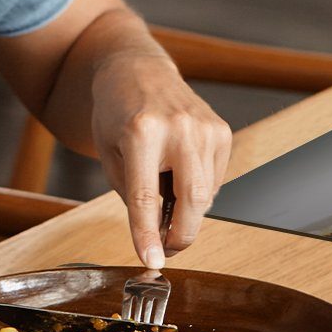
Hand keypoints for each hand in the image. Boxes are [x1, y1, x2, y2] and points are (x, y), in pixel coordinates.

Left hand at [90, 53, 232, 268]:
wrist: (138, 70)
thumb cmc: (117, 113)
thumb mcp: (109, 155)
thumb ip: (132, 195)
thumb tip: (159, 236)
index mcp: (141, 132)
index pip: (146, 197)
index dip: (148, 235)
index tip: (152, 261)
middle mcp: (179, 128)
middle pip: (192, 200)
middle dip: (181, 235)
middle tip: (167, 248)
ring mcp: (205, 127)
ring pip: (206, 195)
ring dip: (187, 212)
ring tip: (164, 198)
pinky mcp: (222, 130)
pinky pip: (214, 179)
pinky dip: (198, 190)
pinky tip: (179, 174)